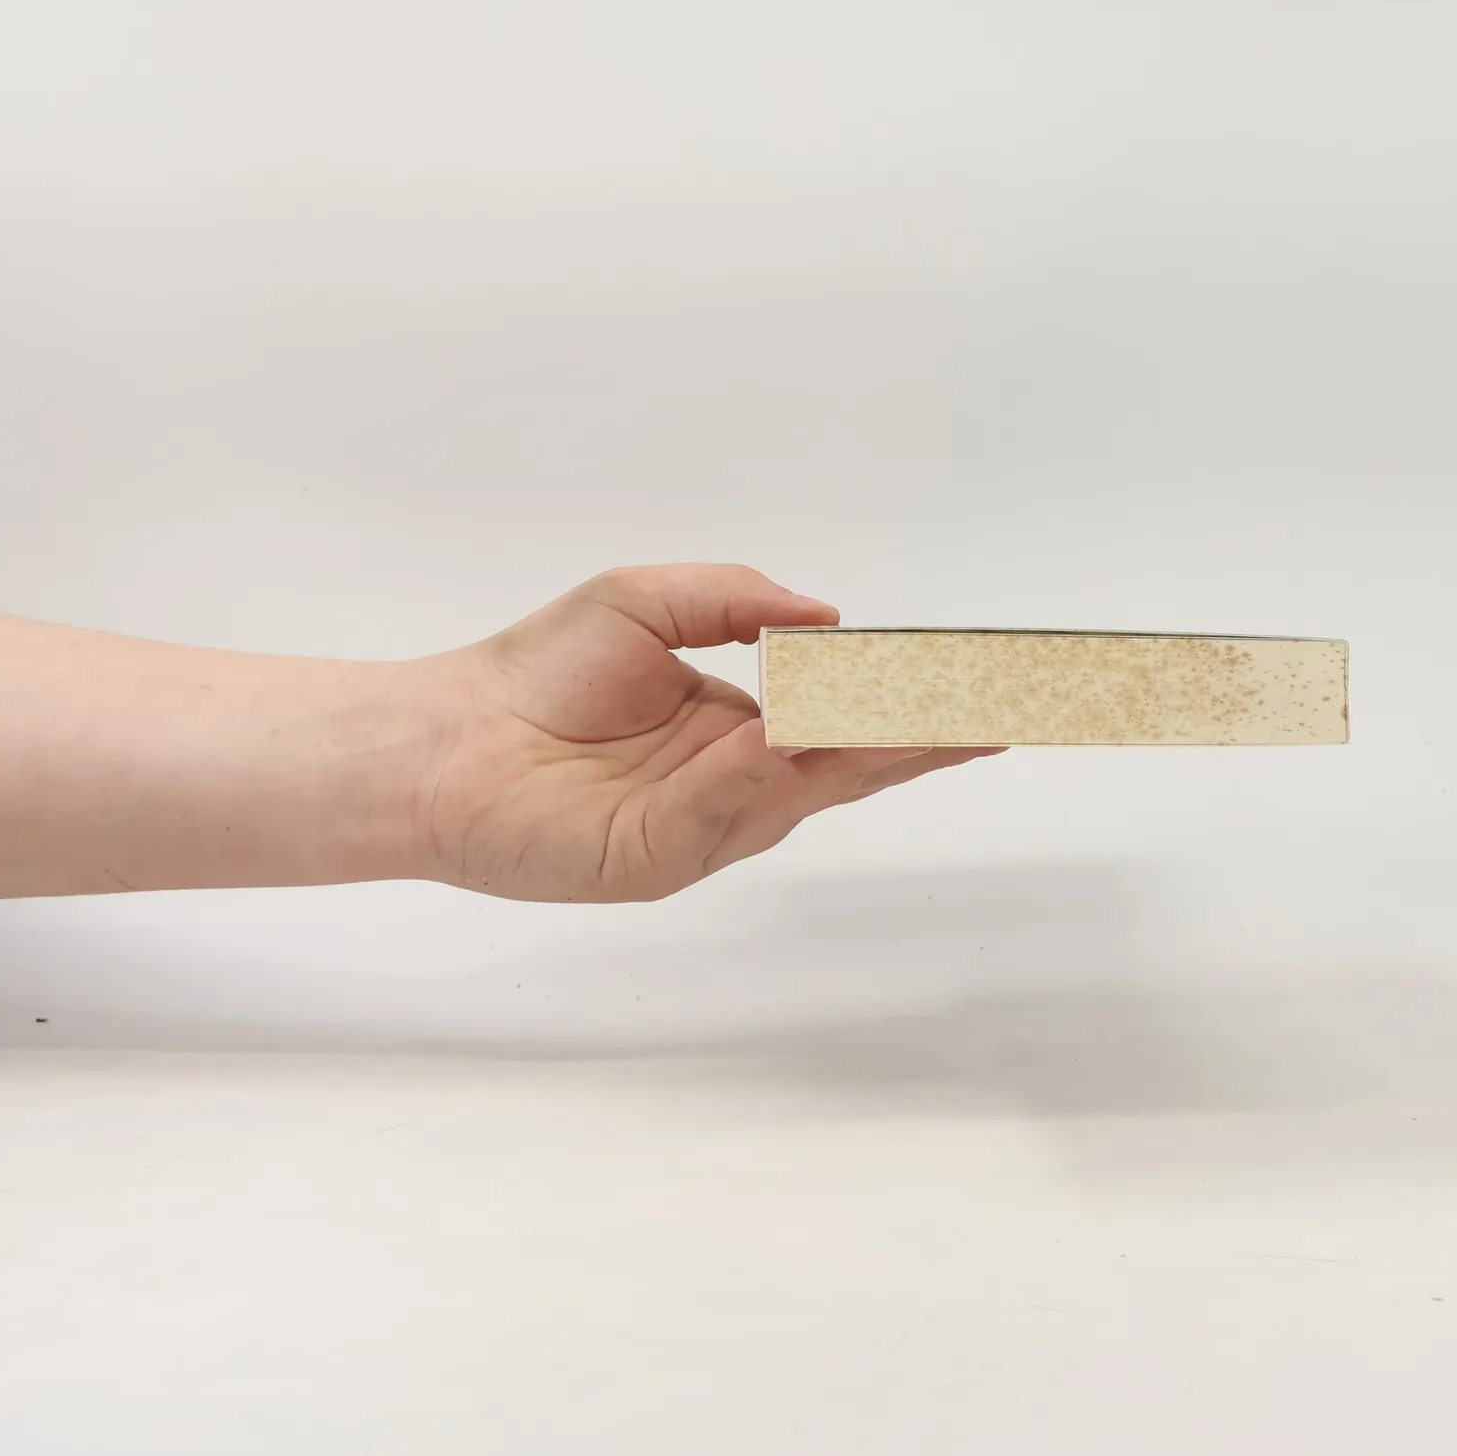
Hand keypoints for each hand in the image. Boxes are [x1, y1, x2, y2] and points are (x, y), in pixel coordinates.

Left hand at [424, 564, 1002, 901]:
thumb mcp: (649, 599)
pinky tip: (784, 736)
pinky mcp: (658, 857)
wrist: (448, 736)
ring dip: (871, 755)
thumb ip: (738, 599)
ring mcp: (704, 826)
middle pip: (851, 761)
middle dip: (930, 737)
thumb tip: (830, 621)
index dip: (911, 699)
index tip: (981, 678)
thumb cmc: (539, 668)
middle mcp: (736, 781)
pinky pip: (722, 812)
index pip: (844, 717)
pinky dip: (755, 773)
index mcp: (740, 725)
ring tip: (941, 719)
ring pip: (804, 790)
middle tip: (1007, 711)